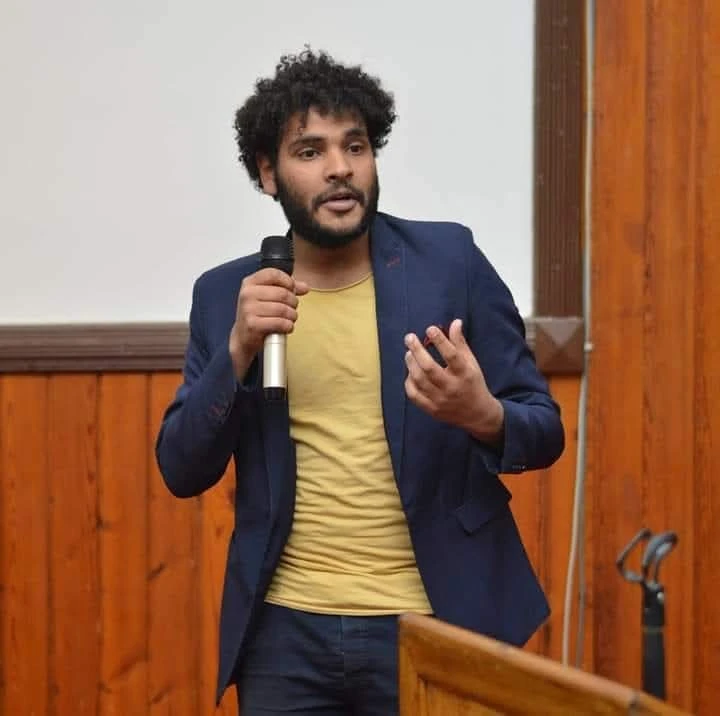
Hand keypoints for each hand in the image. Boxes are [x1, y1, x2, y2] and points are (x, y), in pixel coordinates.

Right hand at [229, 269, 308, 378]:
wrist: (244, 337)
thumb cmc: (257, 315)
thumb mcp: (268, 297)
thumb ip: (286, 289)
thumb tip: (304, 287)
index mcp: (250, 283)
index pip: (273, 274)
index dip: (288, 281)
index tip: (292, 289)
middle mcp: (247, 294)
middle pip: (282, 293)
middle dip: (293, 303)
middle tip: (292, 309)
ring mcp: (248, 309)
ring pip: (283, 309)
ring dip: (292, 316)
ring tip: (289, 319)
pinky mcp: (252, 325)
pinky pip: (280, 323)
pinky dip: (288, 326)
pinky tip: (285, 327)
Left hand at [404, 319, 503, 443]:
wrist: (477, 414)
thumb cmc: (472, 383)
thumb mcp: (471, 362)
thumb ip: (460, 343)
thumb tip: (455, 322)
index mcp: (465, 374)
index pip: (451, 355)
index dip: (440, 341)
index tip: (430, 328)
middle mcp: (452, 387)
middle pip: (430, 368)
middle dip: (417, 350)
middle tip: (409, 337)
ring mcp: (440, 400)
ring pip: (420, 381)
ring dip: (411, 364)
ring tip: (408, 353)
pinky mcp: (432, 409)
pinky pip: (414, 395)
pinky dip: (409, 382)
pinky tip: (410, 372)